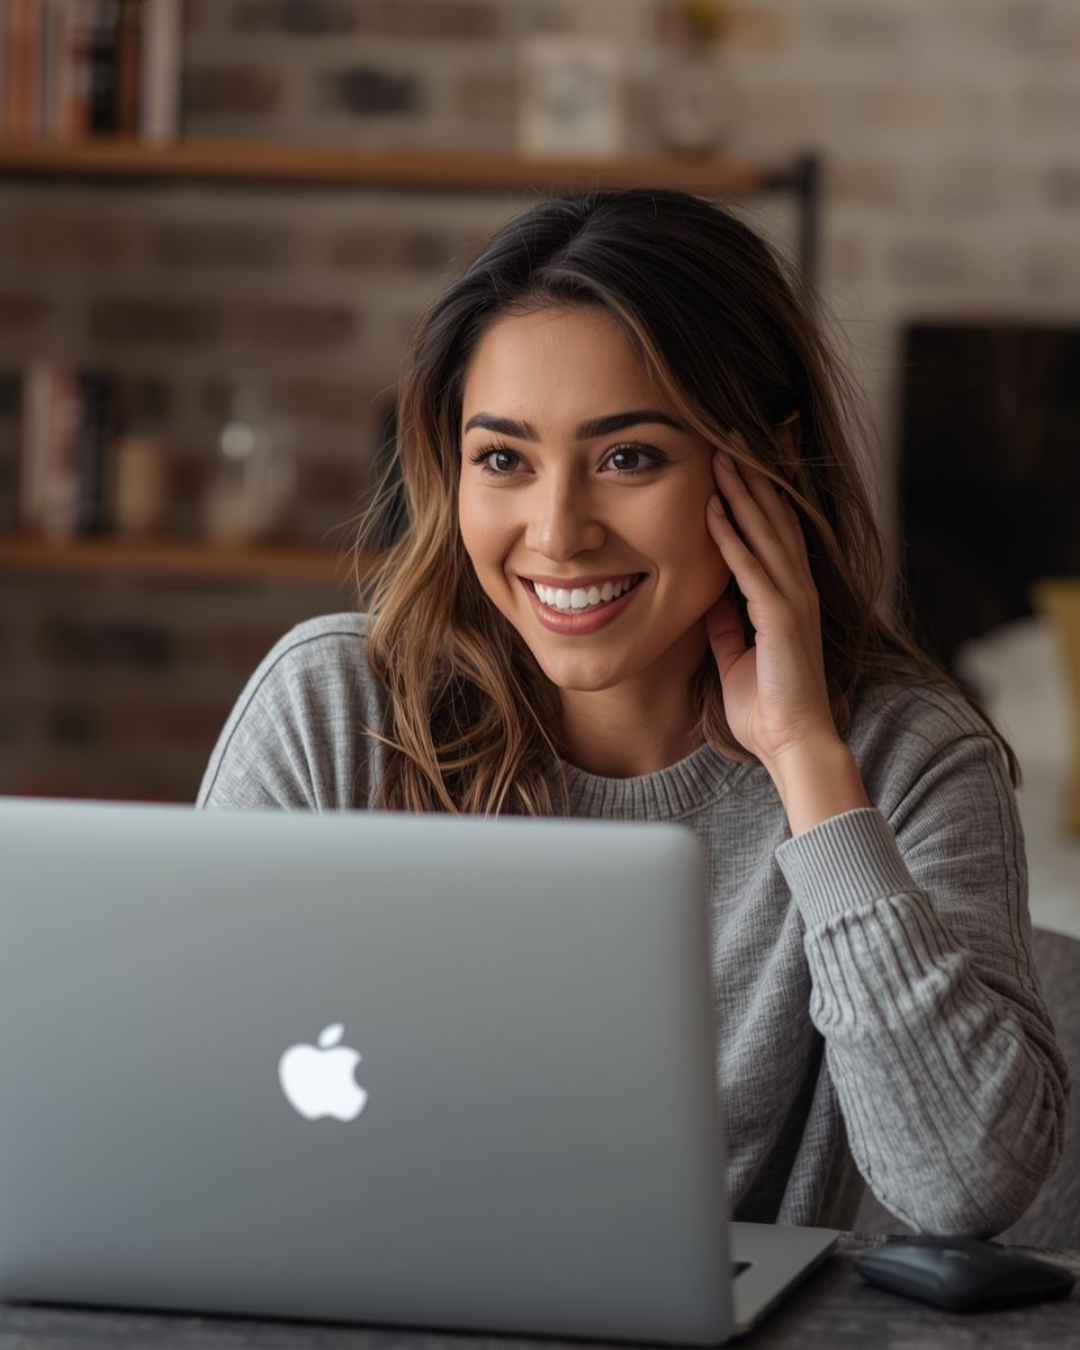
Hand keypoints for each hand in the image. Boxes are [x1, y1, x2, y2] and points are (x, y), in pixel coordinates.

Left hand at [704, 437, 840, 773]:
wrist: (791, 743)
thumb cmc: (766, 705)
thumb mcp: (735, 654)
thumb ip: (726, 623)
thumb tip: (709, 596)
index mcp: (788, 596)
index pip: (775, 529)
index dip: (760, 490)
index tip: (741, 453)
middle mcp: (797, 589)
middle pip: (776, 516)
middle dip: (754, 472)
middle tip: (733, 430)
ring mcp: (793, 601)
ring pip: (766, 532)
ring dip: (742, 491)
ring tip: (721, 452)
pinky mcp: (781, 618)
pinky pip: (751, 568)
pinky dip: (731, 537)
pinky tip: (715, 508)